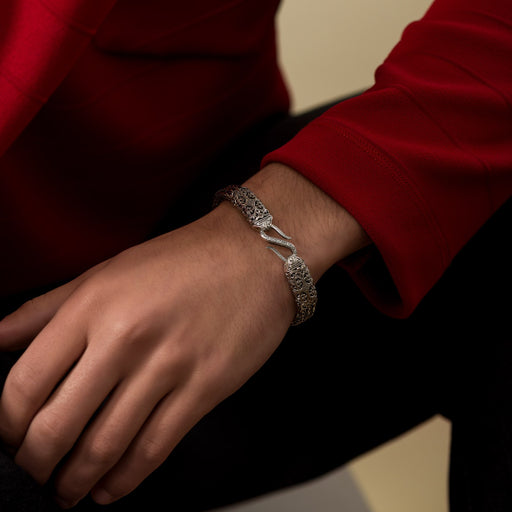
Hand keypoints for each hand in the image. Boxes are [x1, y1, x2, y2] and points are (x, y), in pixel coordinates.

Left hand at [0, 203, 294, 507]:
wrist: (256, 256)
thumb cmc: (185, 260)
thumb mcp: (109, 270)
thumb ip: (49, 307)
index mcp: (95, 306)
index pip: (26, 383)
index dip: (7, 424)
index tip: (11, 436)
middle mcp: (126, 339)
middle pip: (58, 426)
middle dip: (36, 464)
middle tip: (36, 470)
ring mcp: (168, 367)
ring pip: (105, 447)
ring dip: (76, 481)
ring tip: (68, 489)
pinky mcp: (205, 389)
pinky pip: (155, 448)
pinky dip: (125, 480)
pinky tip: (111, 488)